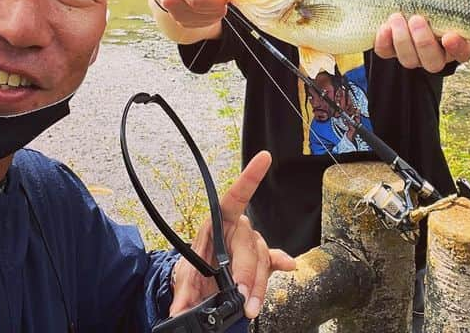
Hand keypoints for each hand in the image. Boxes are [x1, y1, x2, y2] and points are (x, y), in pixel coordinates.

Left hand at [169, 151, 295, 318]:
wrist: (201, 286)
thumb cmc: (194, 271)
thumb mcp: (185, 278)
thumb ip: (185, 293)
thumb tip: (181, 310)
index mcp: (218, 224)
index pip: (234, 198)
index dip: (249, 178)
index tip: (263, 160)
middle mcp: (237, 231)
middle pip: (249, 245)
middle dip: (247, 272)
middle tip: (241, 296)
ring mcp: (251, 246)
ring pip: (261, 260)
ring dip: (257, 285)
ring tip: (250, 306)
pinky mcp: (261, 261)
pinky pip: (273, 260)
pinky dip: (281, 263)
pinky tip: (288, 265)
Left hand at [373, 0, 469, 72]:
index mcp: (456, 42)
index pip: (463, 53)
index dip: (457, 47)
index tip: (450, 35)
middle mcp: (434, 54)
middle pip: (433, 62)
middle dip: (424, 43)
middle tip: (417, 19)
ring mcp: (412, 55)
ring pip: (409, 60)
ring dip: (402, 40)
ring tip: (397, 17)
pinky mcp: (390, 50)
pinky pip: (385, 53)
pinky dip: (384, 42)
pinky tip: (384, 27)